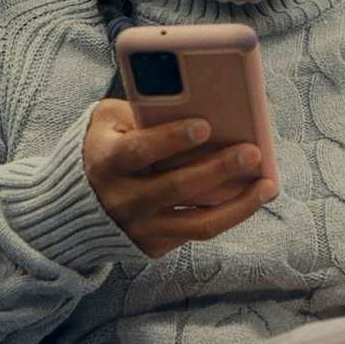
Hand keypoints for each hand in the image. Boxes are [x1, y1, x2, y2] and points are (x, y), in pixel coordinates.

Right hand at [82, 99, 277, 257]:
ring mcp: (141, 227)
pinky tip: (252, 197)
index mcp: (108, 162)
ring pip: (198, 223)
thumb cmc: (107, 147)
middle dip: (219, 168)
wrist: (76, 204)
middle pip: (178, 187)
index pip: (140, 151)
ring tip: (267, 184)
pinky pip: (199, 233)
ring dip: (239, 204)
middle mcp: (123, 199)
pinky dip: (229, 215)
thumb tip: (193, 99)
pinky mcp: (155, 245)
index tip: (205, 126)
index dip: (171, 139)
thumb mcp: (108, 121)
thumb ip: (140, 108)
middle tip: (253, 152)